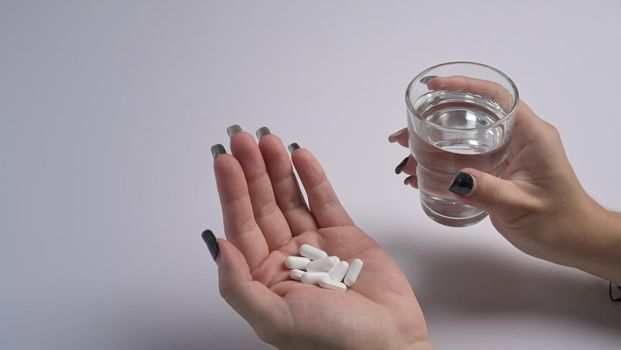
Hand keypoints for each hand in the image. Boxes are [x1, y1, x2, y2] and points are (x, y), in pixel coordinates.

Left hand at [206, 126, 431, 349]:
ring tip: (268, 140)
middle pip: (263, 205)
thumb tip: (219, 245)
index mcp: (263, 277)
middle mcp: (284, 257)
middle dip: (252, 171)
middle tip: (243, 140)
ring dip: (278, 168)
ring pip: (291, 197)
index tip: (225, 162)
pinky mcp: (343, 235)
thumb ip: (239, 286)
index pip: (241, 226)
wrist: (388, 344)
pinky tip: (300, 156)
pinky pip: (324, 200)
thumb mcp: (274, 320)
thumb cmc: (332, 342)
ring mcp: (314, 244)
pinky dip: (313, 178)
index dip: (232, 193)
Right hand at [390, 76, 620, 284]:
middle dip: (435, 118)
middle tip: (405, 132)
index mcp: (530, 135)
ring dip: (434, 142)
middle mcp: (518, 138)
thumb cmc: (558, 221)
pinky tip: (421, 172)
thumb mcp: (520, 206)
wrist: (574, 240)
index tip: (433, 87)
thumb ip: (488, 191)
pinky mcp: (499, 169)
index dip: (463, 86)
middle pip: (473, 114)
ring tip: (405, 153)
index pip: (495, 97)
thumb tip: (455, 179)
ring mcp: (508, 153)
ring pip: (466, 136)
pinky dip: (441, 161)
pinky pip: (466, 157)